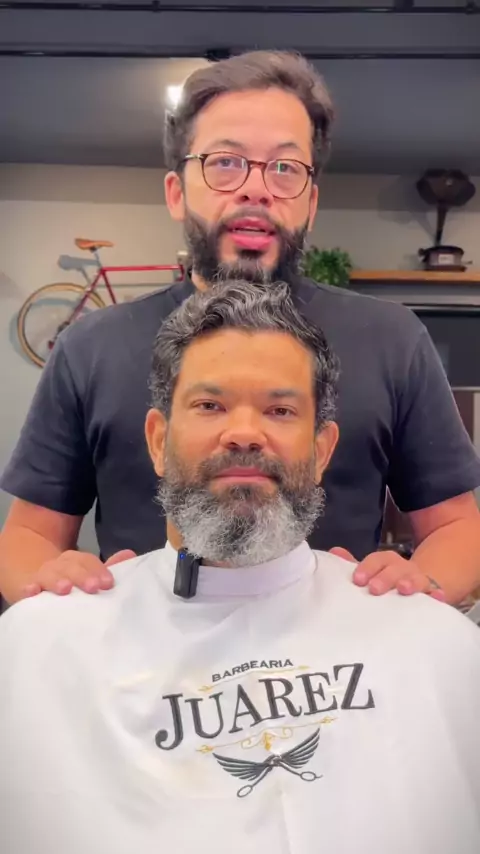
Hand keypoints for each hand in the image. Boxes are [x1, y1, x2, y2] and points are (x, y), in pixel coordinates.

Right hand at [20, 549, 136, 598]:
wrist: (24, 573)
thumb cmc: (64, 581)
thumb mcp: (84, 574)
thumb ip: (105, 569)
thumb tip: (129, 554)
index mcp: (74, 562)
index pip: (87, 561)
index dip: (97, 570)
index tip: (107, 583)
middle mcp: (59, 566)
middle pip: (71, 565)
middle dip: (82, 575)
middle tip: (93, 587)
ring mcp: (42, 577)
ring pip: (50, 573)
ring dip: (57, 579)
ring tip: (65, 588)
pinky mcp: (28, 591)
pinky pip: (27, 587)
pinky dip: (28, 588)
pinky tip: (31, 591)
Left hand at [329, 547, 445, 601]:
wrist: (420, 586)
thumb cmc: (388, 582)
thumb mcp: (371, 573)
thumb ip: (353, 565)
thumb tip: (334, 553)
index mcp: (386, 562)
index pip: (376, 560)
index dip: (366, 568)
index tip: (358, 580)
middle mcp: (403, 569)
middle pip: (395, 568)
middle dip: (385, 577)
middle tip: (374, 589)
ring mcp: (419, 581)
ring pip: (416, 578)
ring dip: (411, 582)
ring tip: (404, 589)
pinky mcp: (432, 595)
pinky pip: (436, 593)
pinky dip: (437, 594)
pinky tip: (437, 598)